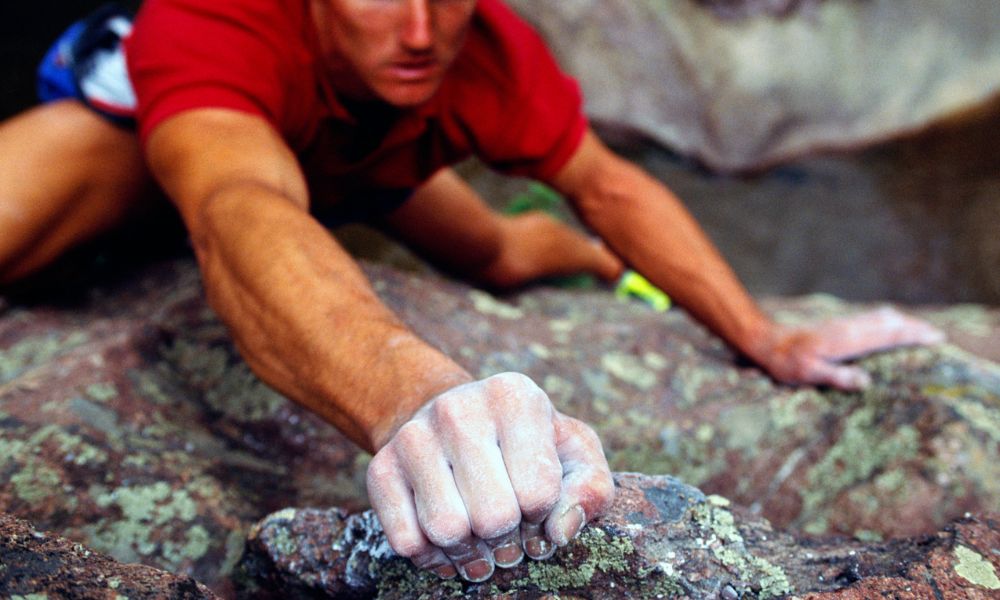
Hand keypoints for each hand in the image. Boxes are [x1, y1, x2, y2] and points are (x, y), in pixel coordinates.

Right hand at [366, 372, 613, 581]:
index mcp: (514, 396)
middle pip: (492, 516)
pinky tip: (449, 540)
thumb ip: (590, 489)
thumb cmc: (527, 443)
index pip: (538, 490)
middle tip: (509, 531)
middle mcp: (458, 408)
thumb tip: (560, 530)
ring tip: (481, 539)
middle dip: (508, 538)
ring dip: (470, 551)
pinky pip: (406, 542)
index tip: (537, 503)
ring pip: (446, 530)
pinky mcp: (380, 468)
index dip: (543, 513)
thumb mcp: (574, 452)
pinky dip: (433, 556)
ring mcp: (413, 436)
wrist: (453, 418)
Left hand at [751, 307, 945, 389]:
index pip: (886, 335)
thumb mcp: (810, 375)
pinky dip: (885, 319)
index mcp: (846, 340)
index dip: (911, 336)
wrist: (768, 342)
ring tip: (921, 327)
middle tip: (937, 334)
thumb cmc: (788, 363)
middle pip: (887, 323)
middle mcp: (848, 328)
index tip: (934, 337)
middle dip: (913, 327)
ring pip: (879, 318)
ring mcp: (842, 324)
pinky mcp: (836, 325)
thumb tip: (867, 381)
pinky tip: (889, 320)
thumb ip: (838, 377)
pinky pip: (868, 318)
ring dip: (901, 321)